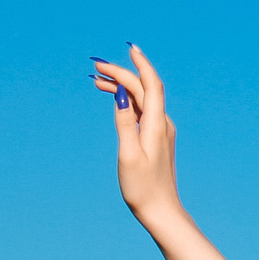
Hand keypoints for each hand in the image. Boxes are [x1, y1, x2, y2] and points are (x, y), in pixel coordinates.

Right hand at [93, 44, 178, 219]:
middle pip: (143, 89)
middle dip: (121, 74)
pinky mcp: (156, 138)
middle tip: (96, 67)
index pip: (151, 85)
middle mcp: (162, 124)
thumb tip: (121, 93)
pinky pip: (141, 111)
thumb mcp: (128, 154)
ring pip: (141, 99)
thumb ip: (124, 122)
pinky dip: (127, 101)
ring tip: (97, 81)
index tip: (129, 48)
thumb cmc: (143, 188)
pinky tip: (113, 98)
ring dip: (122, 87)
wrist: (161, 211)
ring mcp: (160, 131)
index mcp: (157, 125)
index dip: (141, 64)